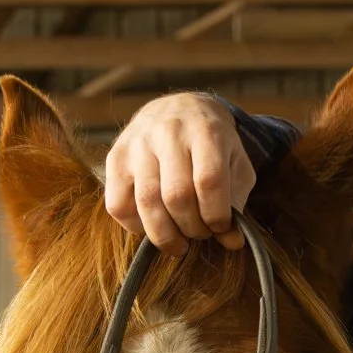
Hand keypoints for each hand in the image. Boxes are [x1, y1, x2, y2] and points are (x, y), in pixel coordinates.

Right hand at [104, 92, 255, 252]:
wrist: (179, 109)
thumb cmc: (213, 145)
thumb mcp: (236, 165)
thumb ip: (237, 202)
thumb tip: (232, 242)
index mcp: (206, 132)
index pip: (209, 182)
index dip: (217, 215)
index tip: (221, 227)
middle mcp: (168, 132)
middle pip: (177, 195)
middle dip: (192, 228)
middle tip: (200, 234)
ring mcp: (138, 144)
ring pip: (147, 202)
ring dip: (165, 234)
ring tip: (178, 243)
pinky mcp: (115, 157)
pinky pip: (117, 204)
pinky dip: (135, 226)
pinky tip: (152, 225)